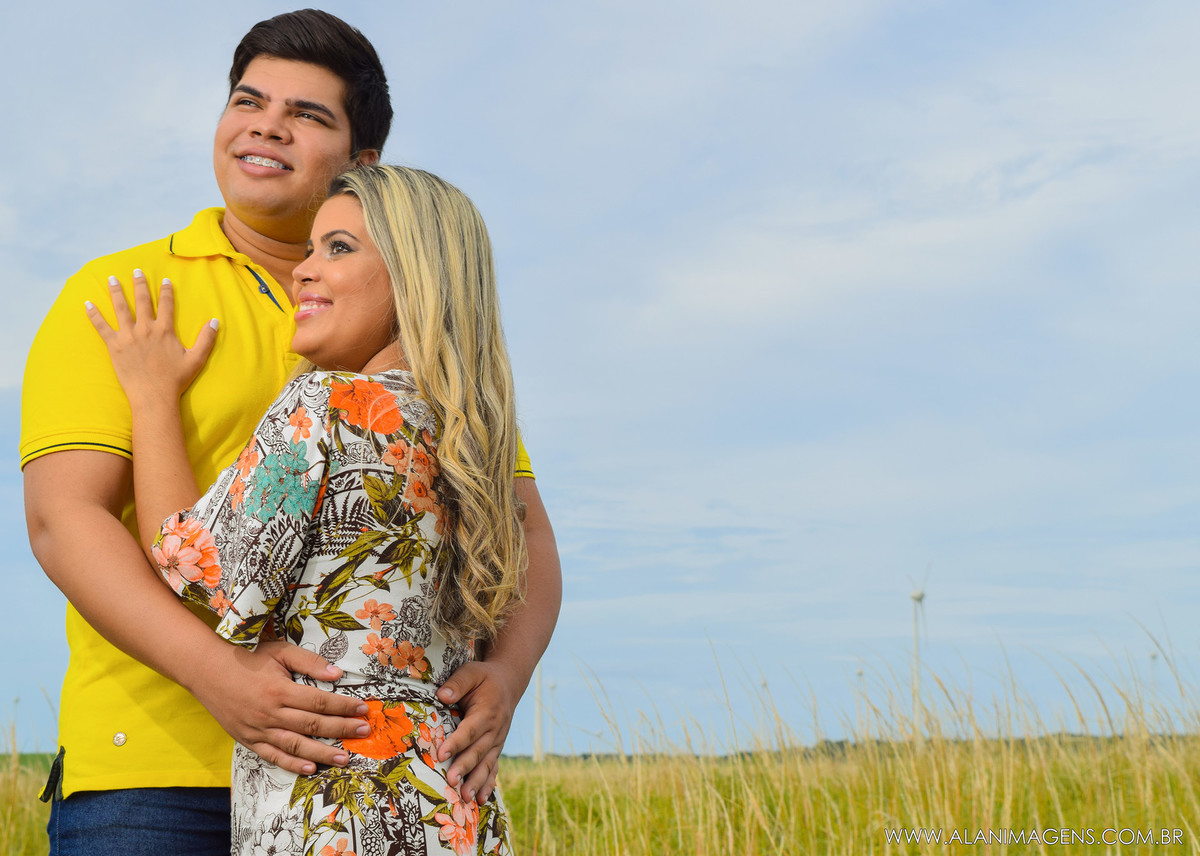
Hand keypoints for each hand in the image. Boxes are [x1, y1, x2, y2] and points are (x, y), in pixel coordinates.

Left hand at [84, 269, 217, 405]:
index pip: (166, 305)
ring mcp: (128, 336)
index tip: (165, 280)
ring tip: (112, 279)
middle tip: (136, 271)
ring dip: (116, 292)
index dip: (166, 291)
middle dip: (139, 284)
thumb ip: (206, 339)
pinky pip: (101, 326)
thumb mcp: (196, 359)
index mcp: (164, 331)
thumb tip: (216, 321)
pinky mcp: (114, 346)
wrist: (154, 396)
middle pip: (142, 301)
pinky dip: (94, 314)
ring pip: (121, 308)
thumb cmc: (175, 380)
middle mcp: (146, 329)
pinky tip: (87, 304)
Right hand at [189, 639, 371, 775]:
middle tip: (364, 731)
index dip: (343, 706)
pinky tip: (311, 768)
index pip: (320, 702)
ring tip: (344, 757)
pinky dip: (292, 764)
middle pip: (313, 724)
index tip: (362, 709)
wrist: (208, 671)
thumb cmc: (248, 659)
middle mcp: (271, 713)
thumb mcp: (280, 652)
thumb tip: (337, 674)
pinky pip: (273, 756)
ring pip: (296, 745)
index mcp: (280, 690)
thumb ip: (309, 662)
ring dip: (322, 753)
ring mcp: (259, 729)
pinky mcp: (249, 740)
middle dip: (342, 729)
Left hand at [437, 659, 521, 803]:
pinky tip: (481, 799)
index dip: (457, 742)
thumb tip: (441, 696)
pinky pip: (493, 768)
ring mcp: (497, 741)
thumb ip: (457, 683)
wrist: (508, 683)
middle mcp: (495, 729)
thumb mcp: (472, 672)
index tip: (442, 753)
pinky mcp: (496, 748)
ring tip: (465, 798)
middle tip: (451, 781)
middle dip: (464, 767)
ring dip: (476, 781)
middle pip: (478, 751)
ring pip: (486, 764)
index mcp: (487, 711)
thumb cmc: (484, 678)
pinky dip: (488, 784)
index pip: (470, 729)